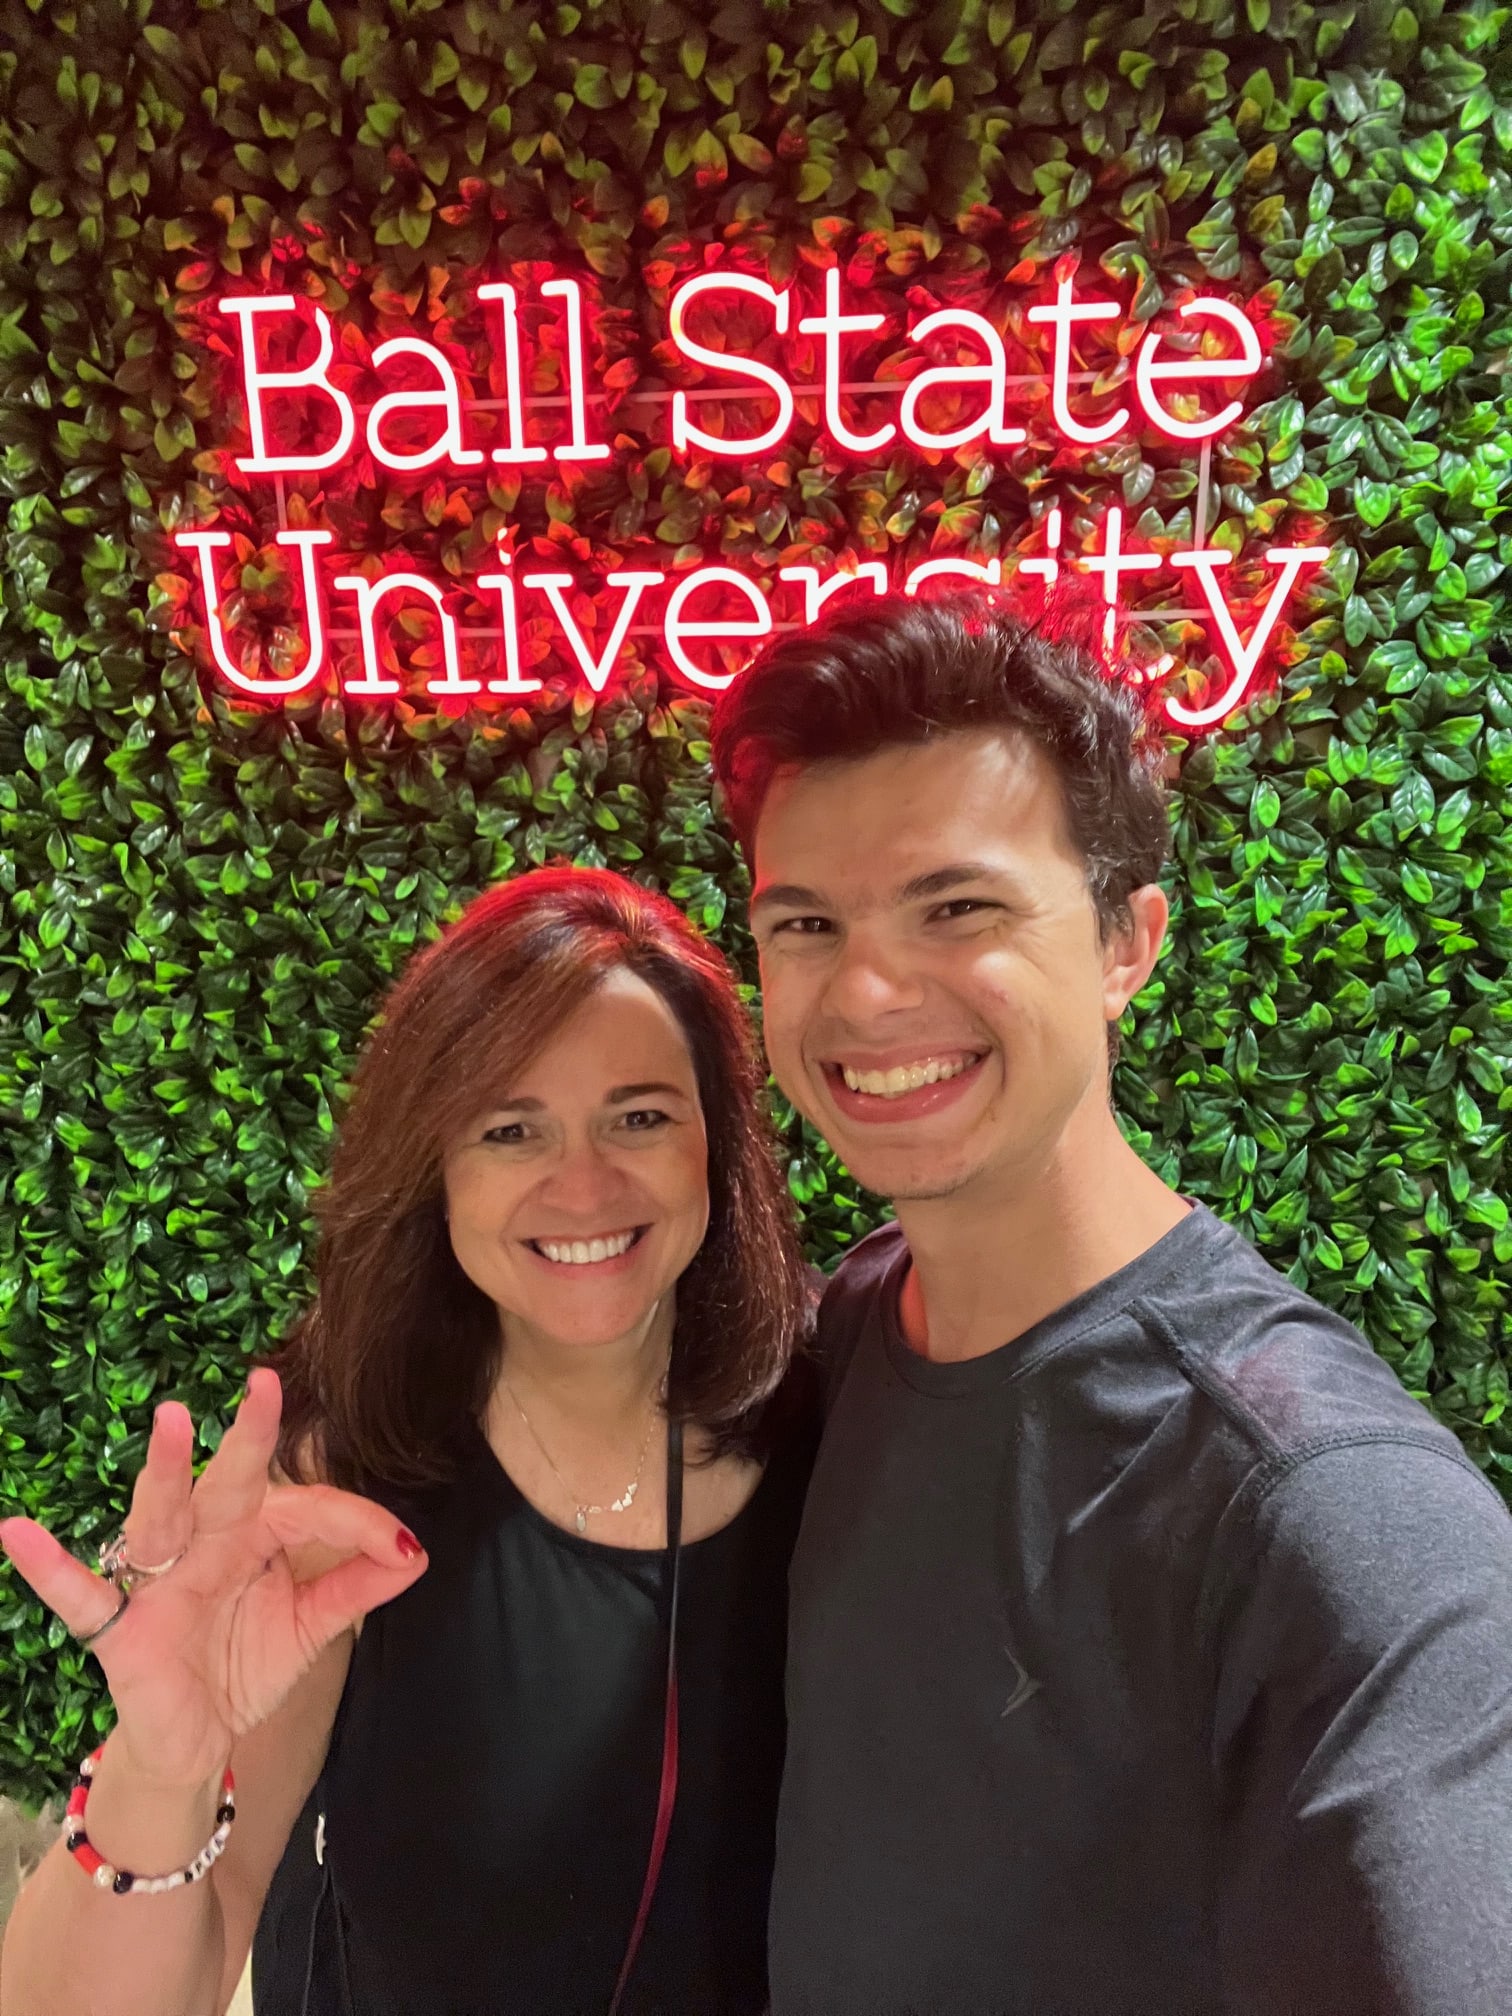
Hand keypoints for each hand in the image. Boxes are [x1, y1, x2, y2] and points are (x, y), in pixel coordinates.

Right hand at [0, 1368, 426, 1790]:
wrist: (198, 1742)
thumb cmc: (246, 1663)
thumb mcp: (311, 1625)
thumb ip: (358, 1586)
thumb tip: (416, 1552)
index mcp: (253, 1533)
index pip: (305, 1507)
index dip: (356, 1523)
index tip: (402, 1547)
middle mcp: (204, 1541)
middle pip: (229, 1483)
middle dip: (248, 1437)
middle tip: (265, 1385)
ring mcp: (157, 1579)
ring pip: (160, 1516)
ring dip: (165, 1472)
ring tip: (168, 1423)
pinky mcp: (120, 1628)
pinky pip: (81, 1595)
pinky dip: (48, 1567)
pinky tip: (17, 1532)